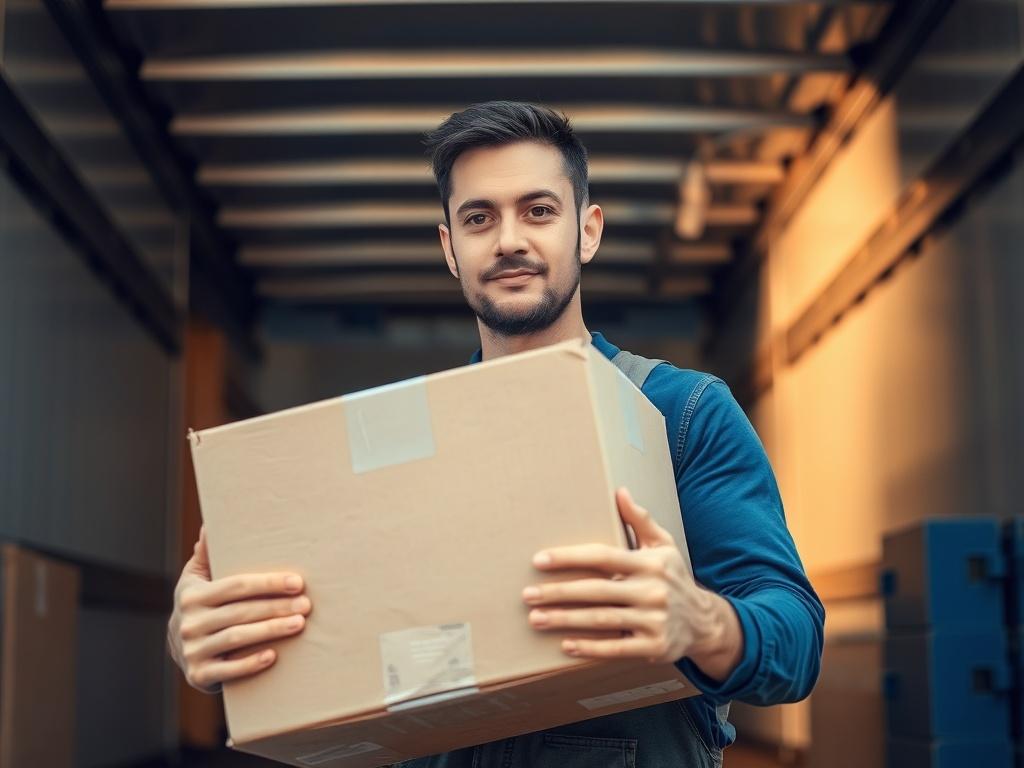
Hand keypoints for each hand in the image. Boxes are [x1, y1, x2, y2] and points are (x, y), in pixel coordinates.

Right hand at [167, 526, 312, 692]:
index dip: (267, 583)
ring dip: (270, 630)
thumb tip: (209, 525)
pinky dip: (250, 664)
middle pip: (240, 611)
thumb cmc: (201, 606)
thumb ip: (206, 555)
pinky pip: (227, 671)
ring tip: (299, 623)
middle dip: (276, 607)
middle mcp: (189, 622)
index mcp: (192, 594)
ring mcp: (192, 650)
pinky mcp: (198, 675)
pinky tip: (274, 655)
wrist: (182, 650)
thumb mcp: (196, 579)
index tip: (297, 582)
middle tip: (306, 604)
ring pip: (236, 638)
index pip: (235, 586)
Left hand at [521, 487, 742, 679]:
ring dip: (565, 620)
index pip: (603, 556)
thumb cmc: (674, 578)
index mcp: (649, 563)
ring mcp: (653, 620)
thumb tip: (620, 491)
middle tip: (527, 594)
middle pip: (596, 590)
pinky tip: (565, 645)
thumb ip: (641, 520)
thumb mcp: (664, 545)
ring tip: (536, 618)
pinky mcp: (653, 647)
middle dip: (558, 592)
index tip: (539, 560)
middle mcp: (652, 591)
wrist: (705, 622)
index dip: (569, 558)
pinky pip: (616, 648)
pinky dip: (590, 648)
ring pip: (601, 620)